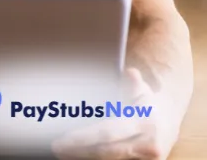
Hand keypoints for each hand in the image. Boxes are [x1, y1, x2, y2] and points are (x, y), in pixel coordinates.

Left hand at [51, 68, 179, 159]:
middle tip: (55, 147)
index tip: (62, 139)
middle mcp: (149, 143)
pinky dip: (94, 158)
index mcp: (145, 122)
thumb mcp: (141, 89)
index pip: (108, 132)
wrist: (168, 121)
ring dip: (83, 156)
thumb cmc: (146, 102)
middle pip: (106, 151)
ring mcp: (147, 157)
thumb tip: (129, 72)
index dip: (84, 137)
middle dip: (78, 150)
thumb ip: (132, 82)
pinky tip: (77, 155)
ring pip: (110, 158)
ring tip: (61, 152)